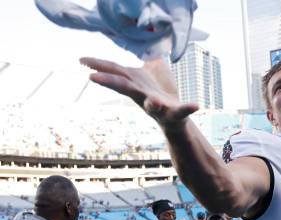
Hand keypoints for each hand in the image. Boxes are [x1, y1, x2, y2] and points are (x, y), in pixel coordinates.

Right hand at [79, 57, 198, 128]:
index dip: (99, 65)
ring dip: (152, 104)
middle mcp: (142, 96)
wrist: (175, 118)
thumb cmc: (159, 94)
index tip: (81, 60)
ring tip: (154, 101)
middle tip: (93, 77)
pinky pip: (181, 111)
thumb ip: (145, 56)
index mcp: (135, 84)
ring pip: (151, 105)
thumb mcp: (150, 72)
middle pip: (125, 88)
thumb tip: (144, 36)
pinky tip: (196, 104)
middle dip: (110, 82)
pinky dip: (188, 108)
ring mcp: (158, 107)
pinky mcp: (174, 114)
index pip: (115, 72)